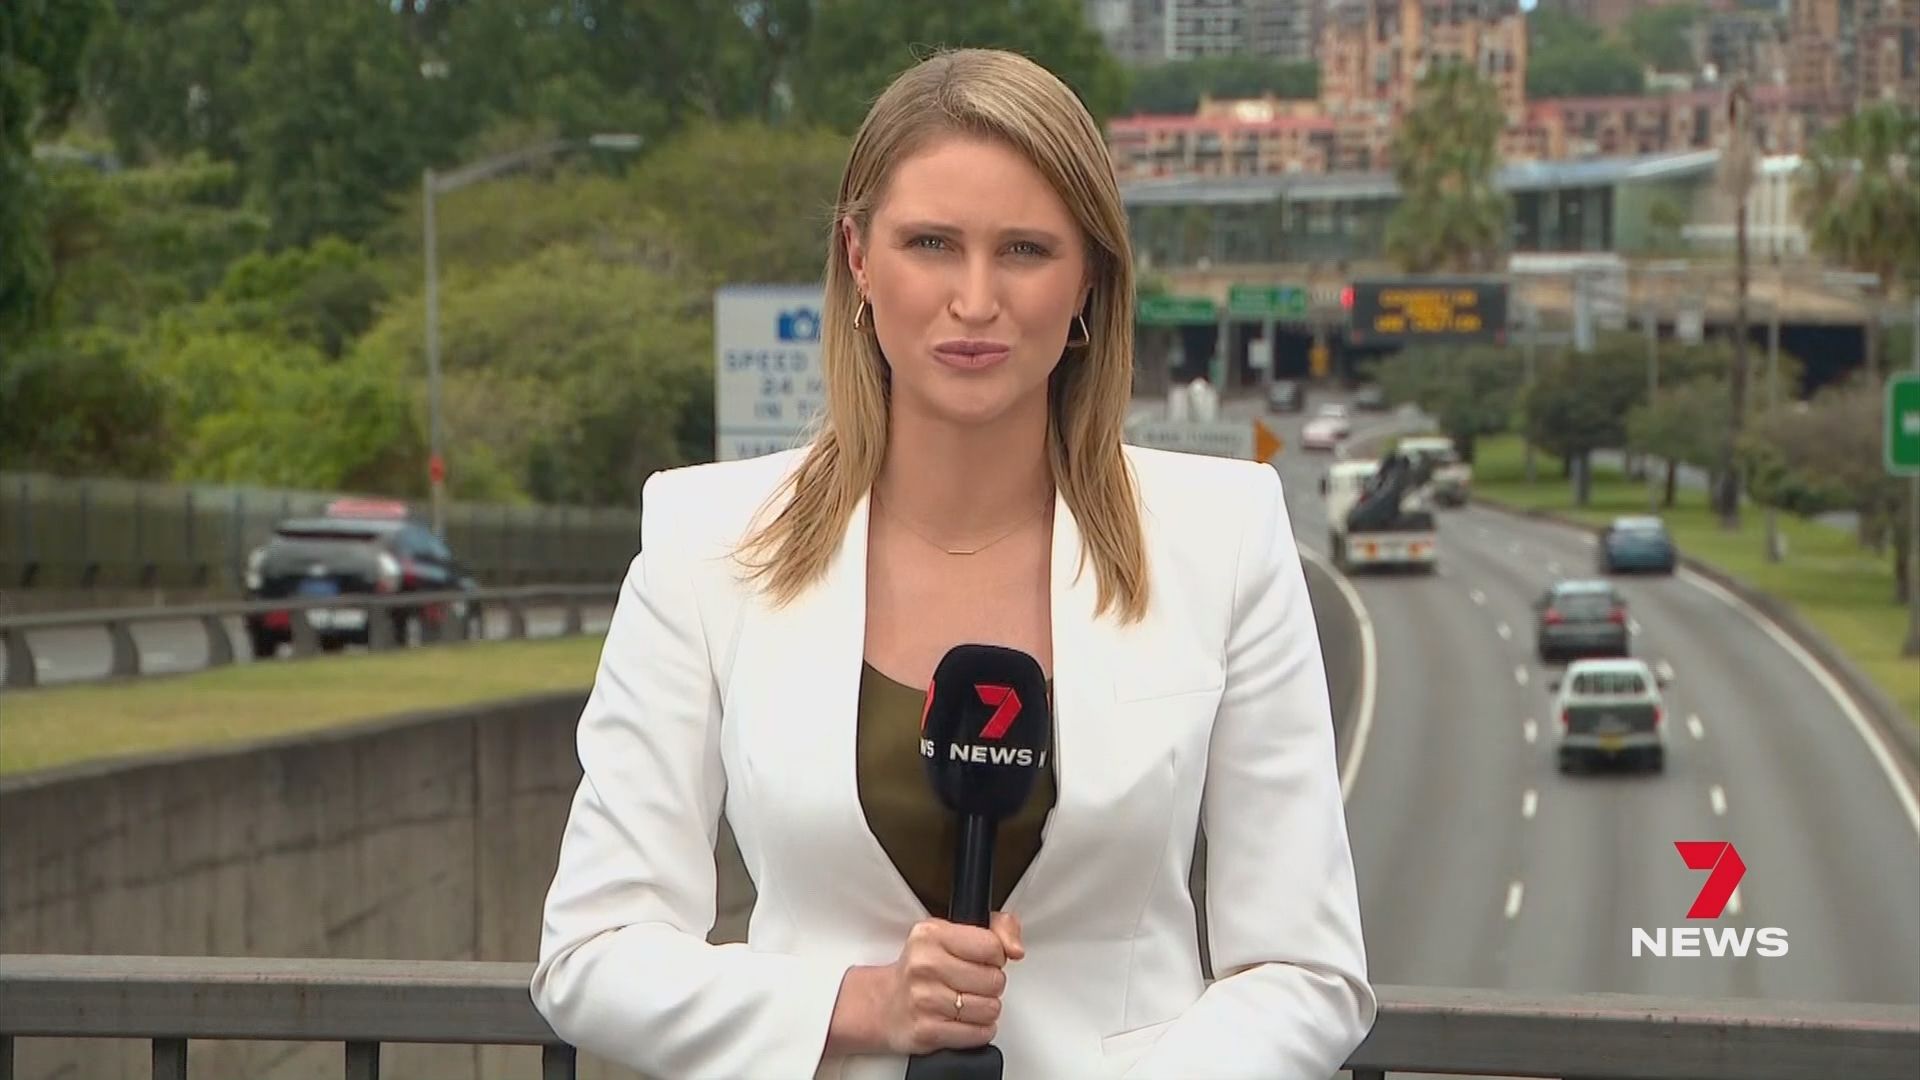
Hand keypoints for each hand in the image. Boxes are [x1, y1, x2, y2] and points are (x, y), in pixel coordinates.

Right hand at [876, 913, 1024, 1055]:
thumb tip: (1015, 948)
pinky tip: (962, 1020)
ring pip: (990, 1009)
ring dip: (985, 1009)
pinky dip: (978, 1030)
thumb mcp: (952, 933)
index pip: (992, 946)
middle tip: (971, 982)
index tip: (983, 959)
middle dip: (990, 984)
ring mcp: (925, 999)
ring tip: (965, 1001)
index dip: (995, 956)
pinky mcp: (928, 1031)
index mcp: (931, 934)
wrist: (884, 1003)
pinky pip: (979, 1034)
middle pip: (995, 980)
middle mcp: (925, 965)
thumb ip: (996, 928)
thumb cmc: (922, 968)